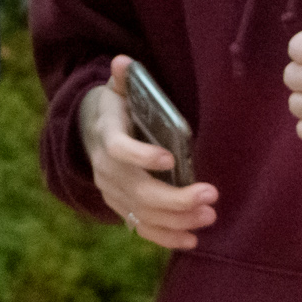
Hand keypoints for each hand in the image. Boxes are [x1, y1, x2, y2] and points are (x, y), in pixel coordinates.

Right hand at [80, 59, 216, 244]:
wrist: (90, 135)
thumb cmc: (115, 111)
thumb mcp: (116, 91)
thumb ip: (122, 79)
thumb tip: (122, 61)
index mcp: (106, 137)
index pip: (119, 150)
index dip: (142, 156)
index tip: (170, 158)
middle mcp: (107, 171)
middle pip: (139, 191)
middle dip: (175, 198)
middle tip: (210, 195)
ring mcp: (113, 193)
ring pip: (143, 214)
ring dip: (177, 219)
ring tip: (209, 216)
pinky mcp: (121, 208)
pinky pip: (142, 228)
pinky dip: (165, 237)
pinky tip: (191, 240)